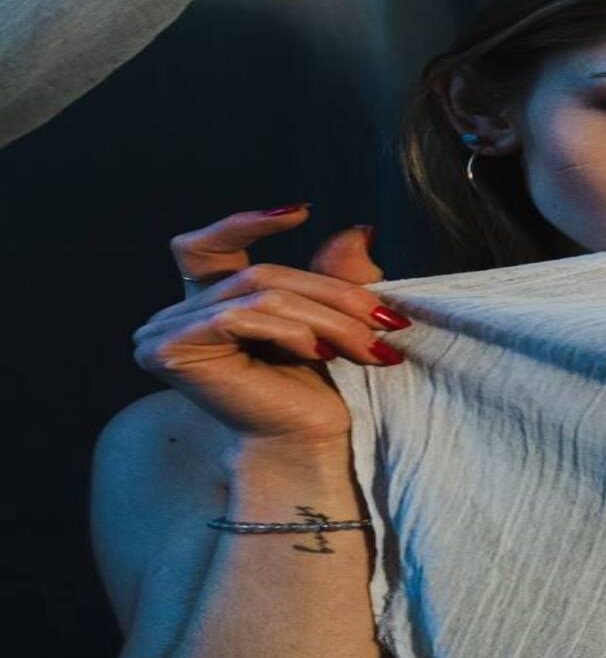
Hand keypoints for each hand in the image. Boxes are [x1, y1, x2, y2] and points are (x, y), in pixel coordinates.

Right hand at [132, 205, 409, 449]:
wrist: (306, 445)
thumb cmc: (316, 390)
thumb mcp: (331, 320)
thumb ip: (337, 275)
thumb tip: (361, 230)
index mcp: (206, 302)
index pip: (209, 244)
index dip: (249, 222)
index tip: (302, 212)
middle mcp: (176, 314)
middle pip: (260, 274)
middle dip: (333, 295)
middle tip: (388, 319)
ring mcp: (165, 331)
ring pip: (261, 295)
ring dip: (328, 317)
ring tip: (371, 345)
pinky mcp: (170, 350)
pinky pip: (241, 317)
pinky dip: (291, 331)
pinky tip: (322, 353)